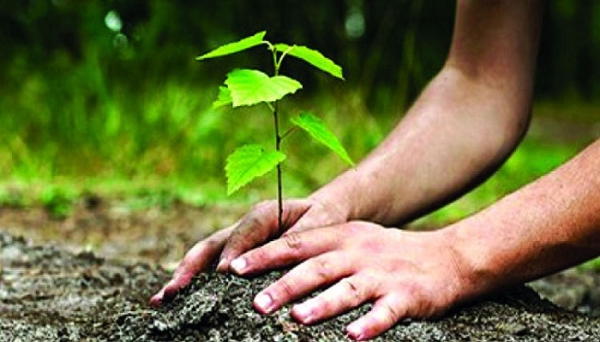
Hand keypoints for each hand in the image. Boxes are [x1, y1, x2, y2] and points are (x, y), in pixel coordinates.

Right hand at [150, 197, 347, 305]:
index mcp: (265, 213)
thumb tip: (278, 258)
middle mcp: (244, 227)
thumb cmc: (322, 218)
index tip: (225, 273)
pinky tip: (174, 301)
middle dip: (192, 267)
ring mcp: (235, 241)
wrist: (322, 213)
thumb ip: (300, 237)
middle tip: (175, 290)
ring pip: (204, 257)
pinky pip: (210, 267)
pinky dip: (192, 282)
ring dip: (183, 276)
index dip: (234, 250)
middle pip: (212, 244)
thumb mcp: (319, 223)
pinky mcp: (234, 255)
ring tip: (163, 299)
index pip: (246, 231)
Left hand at [228, 222, 469, 339]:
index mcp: (342, 237)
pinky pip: (386, 312)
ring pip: (348, 289)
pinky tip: (353, 337)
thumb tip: (273, 265)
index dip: (265, 255)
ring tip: (298, 319)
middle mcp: (358, 253)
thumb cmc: (388, 252)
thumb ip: (319, 249)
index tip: (235, 268)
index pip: (297, 244)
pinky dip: (370, 324)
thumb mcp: (354, 240)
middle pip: (317, 267)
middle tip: (256, 303)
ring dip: (323, 304)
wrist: (447, 256)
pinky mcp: (406, 296)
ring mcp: (382, 275)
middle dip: (285, 285)